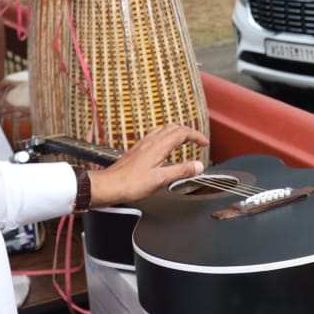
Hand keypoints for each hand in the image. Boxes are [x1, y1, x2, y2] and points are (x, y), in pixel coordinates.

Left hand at [88, 125, 208, 207]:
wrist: (109, 185)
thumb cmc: (131, 184)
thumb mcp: (160, 180)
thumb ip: (180, 171)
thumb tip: (198, 166)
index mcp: (158, 146)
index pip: (182, 133)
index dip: (196, 136)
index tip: (205, 143)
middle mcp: (150, 141)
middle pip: (174, 128)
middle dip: (188, 132)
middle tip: (197, 141)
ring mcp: (142, 144)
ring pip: (163, 130)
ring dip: (177, 132)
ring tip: (184, 140)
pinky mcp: (137, 149)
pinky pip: (155, 135)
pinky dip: (165, 136)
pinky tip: (163, 146)